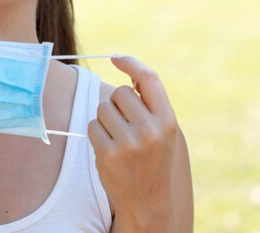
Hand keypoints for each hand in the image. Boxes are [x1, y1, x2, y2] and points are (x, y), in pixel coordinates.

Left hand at [88, 56, 177, 229]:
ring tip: (119, 139)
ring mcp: (129, 143)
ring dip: (105, 119)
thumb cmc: (152, 158)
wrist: (147, 201)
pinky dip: (96, 134)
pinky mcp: (108, 154)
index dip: (132, 63)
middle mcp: (150, 130)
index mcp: (167, 120)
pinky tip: (109, 150)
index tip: (117, 58)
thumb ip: (150, 103)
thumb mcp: (162, 130)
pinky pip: (92, 126)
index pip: (149, 78)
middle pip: (119, 92)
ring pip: (102, 108)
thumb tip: (130, 72)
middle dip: (117, 103)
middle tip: (125, 124)